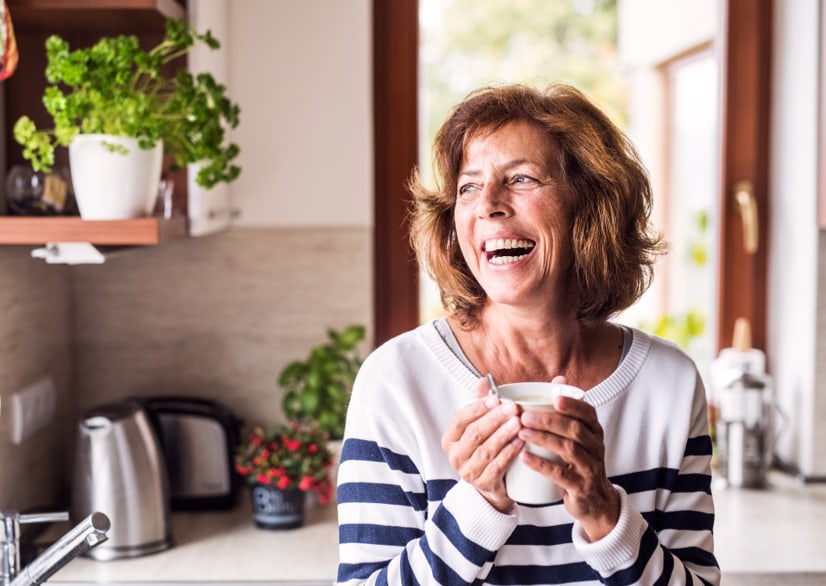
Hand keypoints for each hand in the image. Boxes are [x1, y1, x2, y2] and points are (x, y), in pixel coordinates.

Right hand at [441, 377, 523, 511]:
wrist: (492, 484)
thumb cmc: (485, 447)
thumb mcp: (480, 425)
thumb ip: (480, 403)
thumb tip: (483, 380)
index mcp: (450, 439)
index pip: (460, 419)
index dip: (477, 408)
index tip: (496, 398)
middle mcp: (455, 456)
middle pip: (474, 434)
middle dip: (494, 419)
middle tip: (512, 408)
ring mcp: (468, 472)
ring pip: (486, 450)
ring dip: (503, 435)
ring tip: (518, 423)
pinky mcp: (484, 484)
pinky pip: (497, 466)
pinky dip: (509, 453)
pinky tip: (521, 442)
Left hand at [518, 377, 619, 540]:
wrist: (595, 502)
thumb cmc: (579, 463)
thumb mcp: (579, 437)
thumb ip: (567, 410)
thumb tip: (558, 378)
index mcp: (594, 432)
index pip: (588, 413)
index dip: (572, 404)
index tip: (554, 397)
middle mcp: (596, 447)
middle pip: (575, 429)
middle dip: (549, 420)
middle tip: (524, 416)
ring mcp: (590, 468)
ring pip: (569, 449)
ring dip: (543, 439)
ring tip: (521, 432)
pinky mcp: (581, 488)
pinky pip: (561, 475)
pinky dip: (542, 465)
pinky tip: (525, 457)